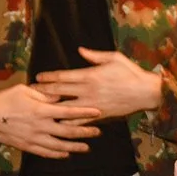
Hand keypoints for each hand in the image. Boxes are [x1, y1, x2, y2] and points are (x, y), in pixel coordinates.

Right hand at [0, 82, 99, 157]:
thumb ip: (45, 95)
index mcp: (41, 110)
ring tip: (86, 147)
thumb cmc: (4, 99)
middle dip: (85, 132)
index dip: (85, 112)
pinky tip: (66, 153)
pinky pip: (45, 152)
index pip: (69, 111)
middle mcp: (40, 126)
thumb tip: (62, 95)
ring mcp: (34, 138)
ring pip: (59, 145)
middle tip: (97, 132)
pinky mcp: (27, 146)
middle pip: (68, 131)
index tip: (98, 112)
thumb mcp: (25, 91)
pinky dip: (58, 154)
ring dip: (75, 146)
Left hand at [37, 48, 166, 118]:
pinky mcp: (99, 114)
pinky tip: (58, 125)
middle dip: (43, 92)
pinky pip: (80, 120)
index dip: (48, 77)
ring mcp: (92, 104)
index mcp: (90, 75)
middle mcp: (88, 90)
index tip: (37, 78)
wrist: (145, 92)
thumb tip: (80, 50)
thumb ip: (95, 56)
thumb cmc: (131, 73)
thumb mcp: (114, 58)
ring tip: (39, 110)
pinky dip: (68, 122)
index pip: (63, 76)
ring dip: (51, 108)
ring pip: (66, 108)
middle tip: (30, 93)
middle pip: (60, 91)